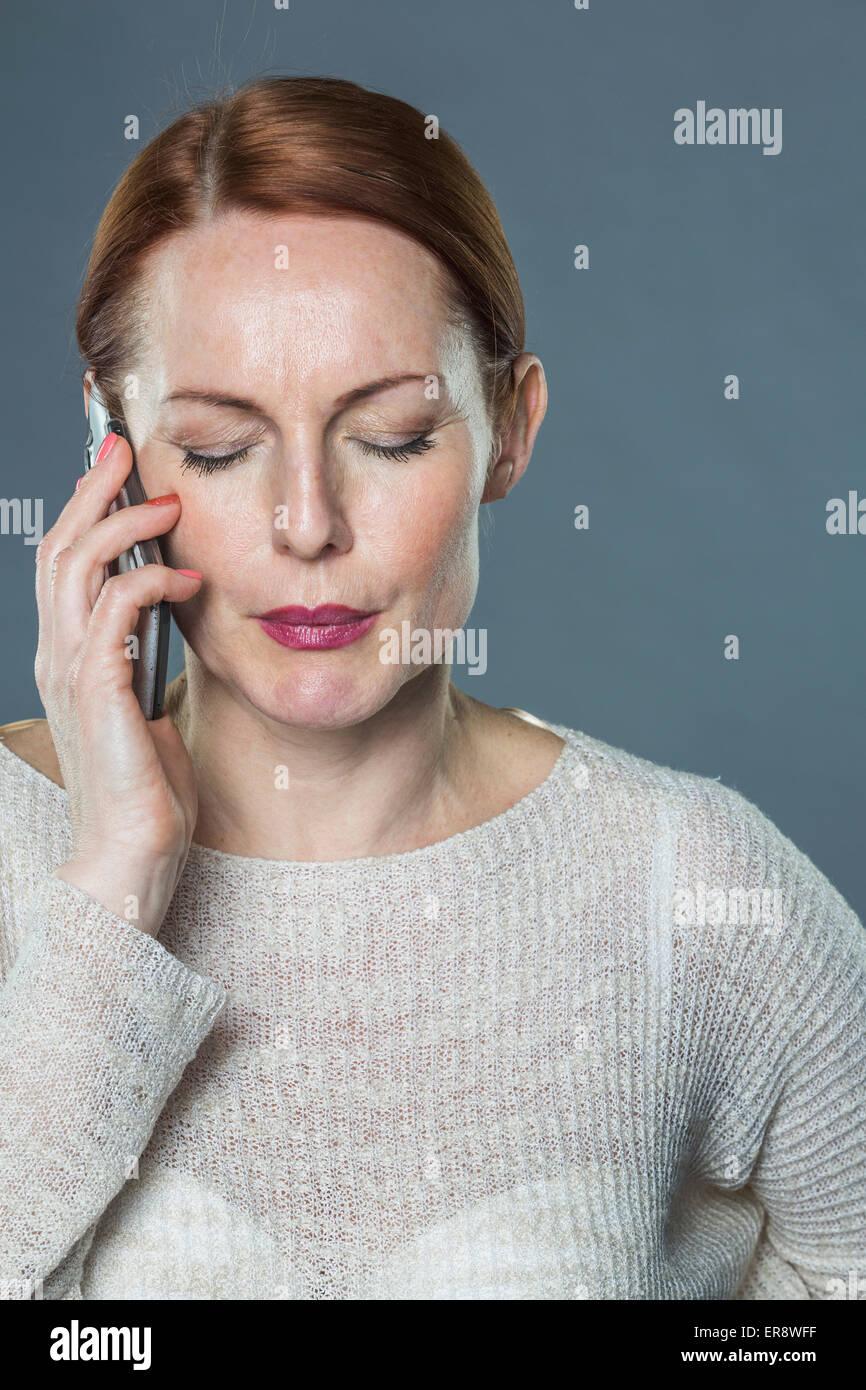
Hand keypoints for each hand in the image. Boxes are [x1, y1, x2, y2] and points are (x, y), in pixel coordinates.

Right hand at [34, 430, 202, 935]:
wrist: (132, 855)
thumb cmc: (147, 790)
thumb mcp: (147, 708)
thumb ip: (147, 659)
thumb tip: (174, 613)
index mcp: (68, 658)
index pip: (63, 565)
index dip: (85, 511)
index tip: (117, 468)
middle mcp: (58, 657)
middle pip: (58, 550)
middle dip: (93, 493)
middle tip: (127, 451)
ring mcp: (72, 673)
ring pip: (76, 569)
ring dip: (123, 526)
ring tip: (169, 505)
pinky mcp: (98, 691)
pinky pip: (113, 612)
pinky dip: (149, 583)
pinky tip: (187, 579)